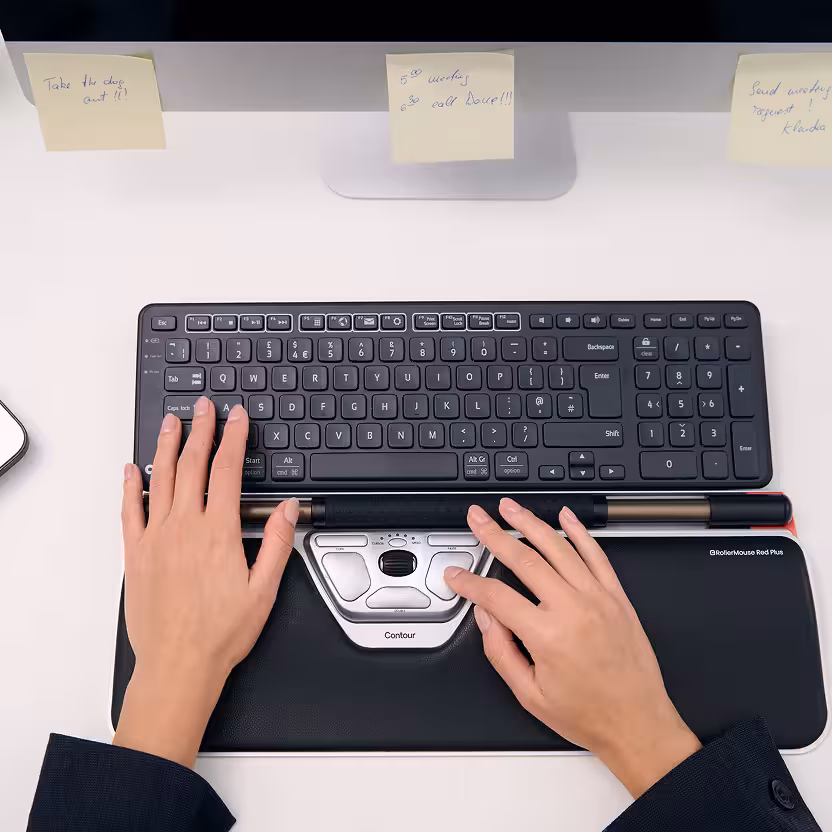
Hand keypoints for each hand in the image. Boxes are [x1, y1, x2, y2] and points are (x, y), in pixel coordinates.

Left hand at [115, 396, 297, 766]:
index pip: (226, 472)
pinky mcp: (136, 554)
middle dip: (201, 431)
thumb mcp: (264, 589)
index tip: (238, 419)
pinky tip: (131, 470)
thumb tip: (287, 508)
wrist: (178, 665)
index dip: (233, 439)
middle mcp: (183, 528)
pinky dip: (130, 487)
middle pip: (193, 466)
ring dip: (168, 447)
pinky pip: (130, 511)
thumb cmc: (221, 633)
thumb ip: (276, 543)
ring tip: (172, 423)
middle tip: (205, 407)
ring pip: (160, 479)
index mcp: (217, 533)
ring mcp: (156, 539)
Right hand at [445, 499, 700, 797]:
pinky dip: (580, 532)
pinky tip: (565, 516)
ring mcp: (599, 599)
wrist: (639, 725)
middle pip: (525, 560)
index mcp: (548, 636)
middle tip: (478, 518)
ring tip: (510, 508)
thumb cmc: (589, 714)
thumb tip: (486, 617)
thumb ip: (500, 651)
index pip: (497, 596)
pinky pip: (597, 555)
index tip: (455, 574)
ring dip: (530, 523)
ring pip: (559, 548)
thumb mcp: (530, 695)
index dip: (470, 582)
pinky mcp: (617, 597)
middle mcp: (574, 610)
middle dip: (494, 534)